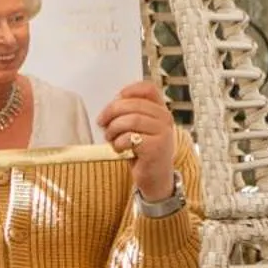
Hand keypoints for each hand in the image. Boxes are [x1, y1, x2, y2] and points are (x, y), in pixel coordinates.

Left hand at [95, 80, 177, 200]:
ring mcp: (163, 133)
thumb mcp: (137, 129)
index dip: (130, 90)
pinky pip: (130, 138)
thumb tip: (110, 106)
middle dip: (112, 112)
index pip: (149, 89)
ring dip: (113, 129)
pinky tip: (119, 149)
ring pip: (131, 119)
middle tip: (101, 122)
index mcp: (160, 110)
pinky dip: (119, 143)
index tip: (116, 98)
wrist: (155, 178)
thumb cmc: (142, 152)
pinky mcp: (157, 147)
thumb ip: (129, 115)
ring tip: (110, 138)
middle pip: (134, 104)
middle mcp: (165, 119)